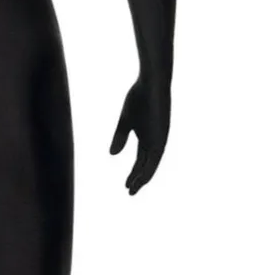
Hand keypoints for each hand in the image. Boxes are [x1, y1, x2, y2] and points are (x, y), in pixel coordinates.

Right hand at [109, 78, 169, 194]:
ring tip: (133, 189)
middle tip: (129, 192)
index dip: (134, 173)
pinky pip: (156, 157)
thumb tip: (112, 155)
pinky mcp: (162, 135)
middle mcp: (154, 140)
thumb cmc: (139, 96)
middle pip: (146, 165)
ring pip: (151, 164)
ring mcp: (159, 138)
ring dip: (143, 178)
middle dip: (137, 179)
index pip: (140, 160)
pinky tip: (143, 178)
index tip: (126, 185)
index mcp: (146, 136)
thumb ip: (120, 137)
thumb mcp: (125, 120)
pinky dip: (149, 168)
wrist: (151, 82)